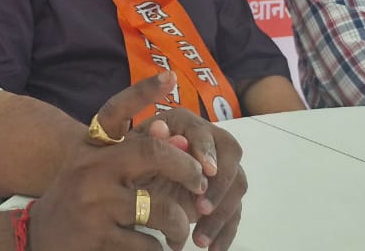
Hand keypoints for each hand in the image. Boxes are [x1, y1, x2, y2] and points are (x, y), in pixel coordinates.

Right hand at [28, 72, 207, 250]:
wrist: (38, 238)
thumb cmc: (79, 198)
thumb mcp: (99, 169)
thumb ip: (136, 153)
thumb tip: (181, 137)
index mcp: (91, 148)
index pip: (116, 111)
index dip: (142, 92)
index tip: (169, 76)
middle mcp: (90, 170)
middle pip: (153, 154)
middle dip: (188, 169)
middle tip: (201, 184)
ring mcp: (92, 205)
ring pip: (160, 210)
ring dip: (179, 224)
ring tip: (180, 231)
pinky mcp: (97, 239)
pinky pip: (149, 244)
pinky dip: (159, 249)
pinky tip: (156, 248)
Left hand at [133, 106, 246, 249]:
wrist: (130, 185)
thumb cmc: (128, 164)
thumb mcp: (131, 155)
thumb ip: (145, 141)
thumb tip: (160, 129)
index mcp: (184, 124)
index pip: (204, 130)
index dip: (207, 149)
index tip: (206, 171)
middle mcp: (208, 140)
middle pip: (231, 154)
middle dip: (220, 183)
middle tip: (202, 208)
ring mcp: (219, 167)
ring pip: (236, 185)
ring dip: (222, 213)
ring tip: (200, 238)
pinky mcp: (223, 194)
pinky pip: (233, 210)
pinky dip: (225, 231)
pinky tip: (213, 249)